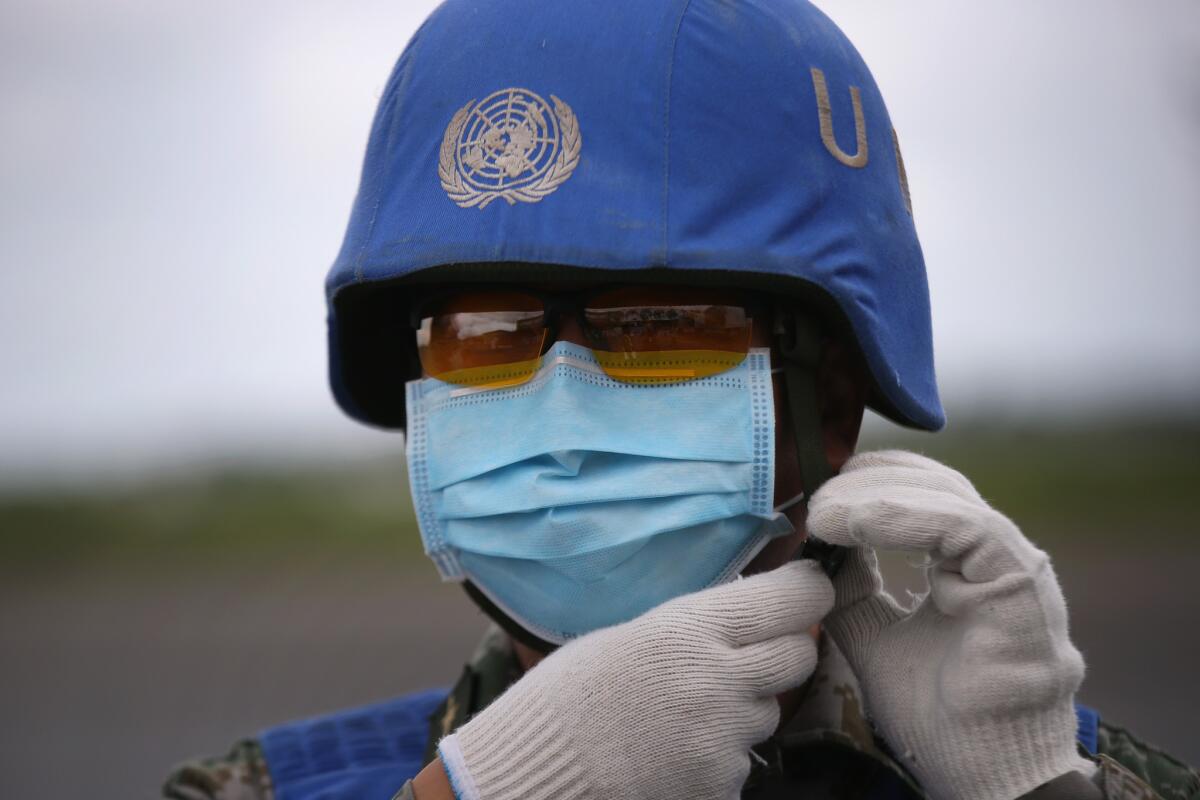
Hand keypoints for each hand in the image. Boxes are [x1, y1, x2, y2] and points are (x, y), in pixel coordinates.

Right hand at [437, 561, 832, 799]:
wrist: (534, 777)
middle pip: (799, 654)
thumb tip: (746, 614)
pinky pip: (742, 760)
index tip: (806, 587)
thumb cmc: (567, 697)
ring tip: (685, 710)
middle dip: (783, 648)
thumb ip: (694, 627)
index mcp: (689, 630)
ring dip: (744, 706)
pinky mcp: (721, 786)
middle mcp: (718, 681)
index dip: (807, 590)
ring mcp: (724, 740)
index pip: (793, 599)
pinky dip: (719, 753)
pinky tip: (674, 749)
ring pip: (770, 711)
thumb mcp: (630, 637)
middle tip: (750, 649)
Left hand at [809, 450, 1092, 799]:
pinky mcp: (1020, 582)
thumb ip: (853, 589)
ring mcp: (1013, 566)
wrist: (982, 772)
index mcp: (967, 564)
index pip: (924, 494)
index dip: (871, 482)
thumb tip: (818, 545)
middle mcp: (995, 557)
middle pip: (934, 485)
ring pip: (948, 498)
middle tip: (815, 500)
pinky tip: (858, 525)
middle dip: (867, 483)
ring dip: (877, 498)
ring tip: (825, 514)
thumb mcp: (873, 635)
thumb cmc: (938, 713)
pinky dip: (906, 518)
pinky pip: (966, 528)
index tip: (819, 493)